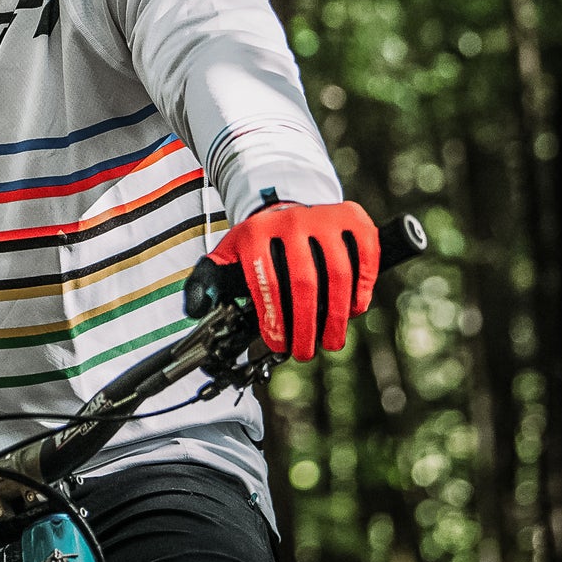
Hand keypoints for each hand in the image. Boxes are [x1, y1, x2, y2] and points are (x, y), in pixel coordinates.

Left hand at [194, 199, 378, 360]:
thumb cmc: (259, 245)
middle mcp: (290, 221)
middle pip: (304, 282)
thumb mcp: (228, 255)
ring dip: (337, 315)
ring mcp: (324, 216)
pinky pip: (365, 255)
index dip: (274, 319)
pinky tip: (355, 308)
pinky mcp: (353, 218)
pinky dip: (364, 286)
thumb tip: (195, 310)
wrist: (287, 210)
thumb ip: (207, 281)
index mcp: (256, 232)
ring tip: (331, 340)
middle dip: (306, 325)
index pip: (266, 282)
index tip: (278, 344)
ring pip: (338, 272)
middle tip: (306, 352)